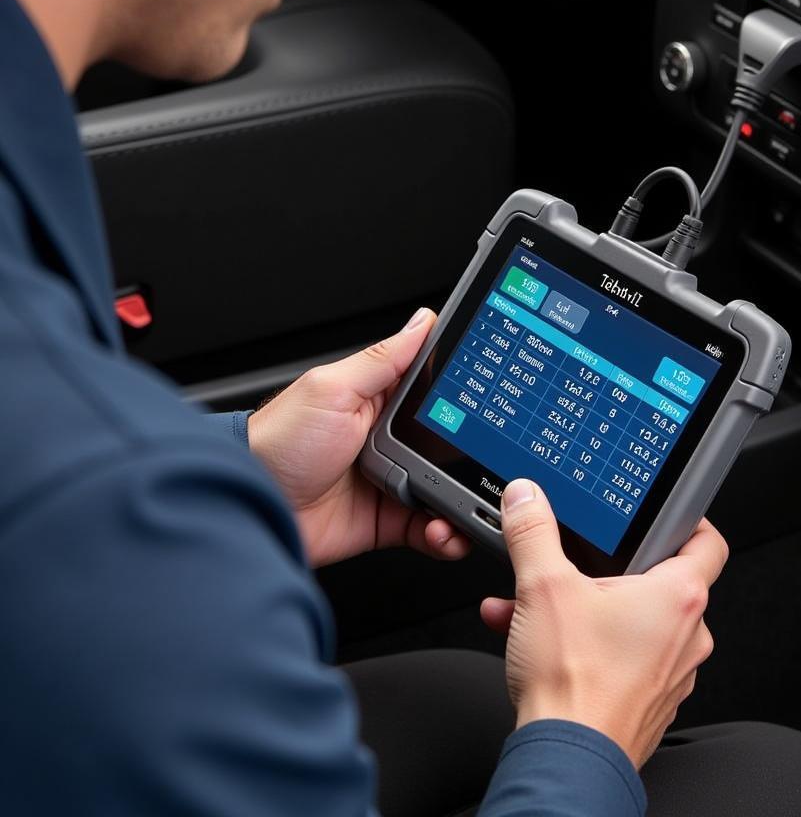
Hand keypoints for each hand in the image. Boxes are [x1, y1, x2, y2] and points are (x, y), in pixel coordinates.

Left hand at [247, 308, 471, 568]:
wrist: (253, 509)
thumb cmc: (278, 443)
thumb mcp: (333, 390)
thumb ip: (383, 360)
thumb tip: (423, 321)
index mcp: (378, 400)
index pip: (435, 390)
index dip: (465, 395)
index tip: (493, 401)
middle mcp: (389, 439)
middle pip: (450, 443)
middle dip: (472, 455)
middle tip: (488, 463)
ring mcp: (392, 480)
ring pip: (447, 488)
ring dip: (464, 500)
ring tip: (467, 506)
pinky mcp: (388, 521)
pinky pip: (430, 528)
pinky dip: (446, 534)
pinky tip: (447, 531)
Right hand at [480, 480, 726, 768]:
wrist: (567, 760)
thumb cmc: (574, 685)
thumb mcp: (543, 586)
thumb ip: (534, 532)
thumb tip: (527, 498)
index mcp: (678, 596)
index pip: (707, 540)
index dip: (687, 519)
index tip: (665, 511)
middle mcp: (686, 634)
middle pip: (654, 581)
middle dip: (601, 572)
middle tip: (569, 568)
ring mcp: (671, 673)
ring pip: (629, 622)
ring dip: (582, 609)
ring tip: (533, 611)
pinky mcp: (649, 701)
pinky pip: (621, 657)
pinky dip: (585, 644)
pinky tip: (538, 644)